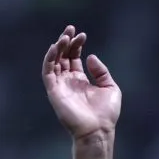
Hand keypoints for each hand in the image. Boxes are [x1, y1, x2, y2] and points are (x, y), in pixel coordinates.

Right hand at [42, 25, 121, 139]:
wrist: (98, 130)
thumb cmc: (106, 113)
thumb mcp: (110, 88)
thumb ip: (101, 72)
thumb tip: (90, 56)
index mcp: (81, 80)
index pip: (74, 58)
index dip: (77, 45)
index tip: (82, 35)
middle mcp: (69, 81)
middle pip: (63, 57)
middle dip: (66, 42)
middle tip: (70, 29)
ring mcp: (60, 85)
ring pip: (54, 61)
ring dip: (58, 47)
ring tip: (65, 36)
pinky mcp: (54, 90)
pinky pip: (48, 71)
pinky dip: (50, 58)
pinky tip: (56, 47)